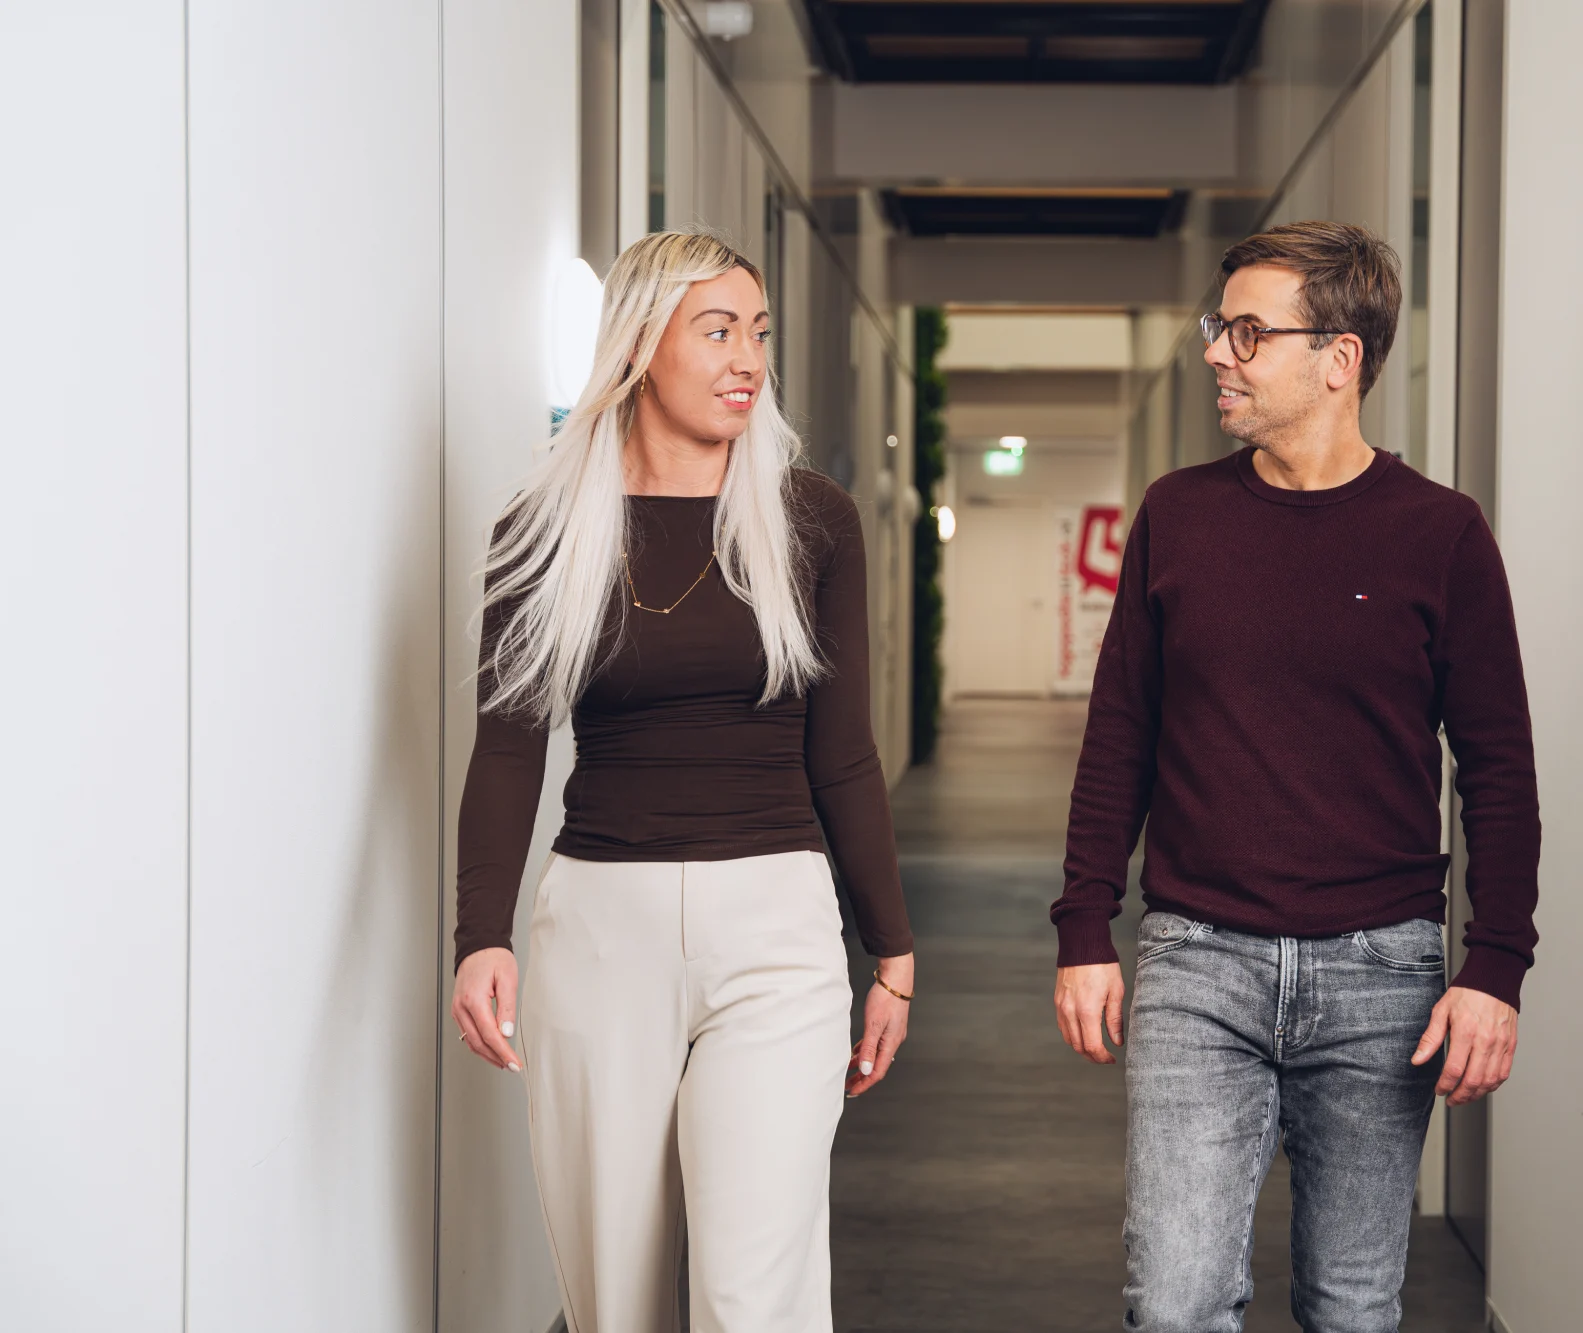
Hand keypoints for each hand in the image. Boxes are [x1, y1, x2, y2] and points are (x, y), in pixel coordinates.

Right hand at [452, 947, 521, 1071]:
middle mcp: (461, 1007)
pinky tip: (491, 1050)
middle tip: (513, 1066)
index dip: (502, 1052)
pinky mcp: (458, 1010)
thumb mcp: (507, 979)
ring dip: (487, 1055)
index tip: (514, 1062)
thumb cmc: (494, 958)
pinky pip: (467, 1033)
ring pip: (470, 1041)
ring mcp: (457, 1010)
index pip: (489, 1034)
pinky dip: (479, 1045)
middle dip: (496, 1057)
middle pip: (477, 1042)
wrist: (479, 946)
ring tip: (504, 1062)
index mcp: (473, 999)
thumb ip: (507, 1007)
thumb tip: (506, 1032)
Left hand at [846, 952, 911, 1097]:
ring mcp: (890, 1034)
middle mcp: (893, 1041)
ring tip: (849, 1072)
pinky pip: (874, 1044)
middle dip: (862, 1078)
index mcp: (891, 1044)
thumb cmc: (886, 997)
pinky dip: (865, 1051)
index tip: (853, 1091)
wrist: (896, 978)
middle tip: (848, 1086)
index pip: (878, 1071)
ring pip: (875, 1055)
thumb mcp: (874, 1024)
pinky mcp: (887, 1026)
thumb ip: (870, 1048)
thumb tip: (867, 1070)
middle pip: (876, 1066)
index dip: (865, 1083)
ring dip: (862, 1065)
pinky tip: (856, 1052)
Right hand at [1054, 963, 1125, 1064]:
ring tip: (1096, 1047)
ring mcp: (1061, 1007)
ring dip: (1082, 1047)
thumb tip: (1117, 1042)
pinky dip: (1072, 1035)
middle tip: (1105, 1057)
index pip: (1092, 1046)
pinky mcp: (1057, 1002)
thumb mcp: (1116, 992)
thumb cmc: (1102, 965)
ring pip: (1069, 1039)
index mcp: (1087, 1011)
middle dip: (1093, 1056)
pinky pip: (1063, 1026)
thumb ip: (1115, 1020)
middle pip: (1078, 1047)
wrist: (1082, 945)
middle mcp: (1070, 1012)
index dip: (1103, 1058)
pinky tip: (1084, 1033)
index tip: (1112, 1059)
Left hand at [1412, 984, 1517, 1104]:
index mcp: (1466, 1033)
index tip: (1439, 1090)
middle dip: (1460, 1095)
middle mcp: (1486, 1042)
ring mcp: (1501, 1046)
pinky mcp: (1511, 1047)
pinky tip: (1482, 1087)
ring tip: (1464, 1097)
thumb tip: (1417, 1059)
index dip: (1445, 1085)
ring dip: (1477, 1094)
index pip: (1455, 1069)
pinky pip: (1503, 1073)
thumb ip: (1430, 1038)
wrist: (1493, 982)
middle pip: (1474, 1080)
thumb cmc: (1466, 994)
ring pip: (1490, 1081)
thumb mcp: (1441, 1011)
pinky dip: (1493, 1085)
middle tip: (1450, 1100)